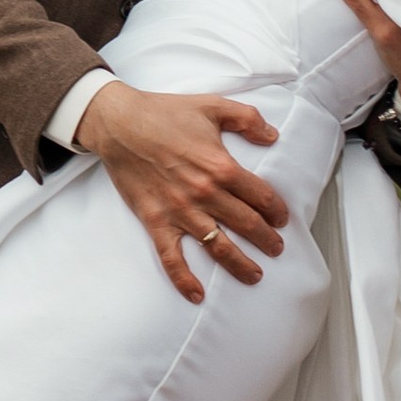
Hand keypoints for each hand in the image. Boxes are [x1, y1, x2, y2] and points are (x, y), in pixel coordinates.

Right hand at [75, 80, 285, 303]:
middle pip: (246, 224)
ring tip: (255, 275)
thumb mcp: (212, 105)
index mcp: (221, 167)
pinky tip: (197, 295)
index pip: (260, 196)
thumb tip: (272, 136)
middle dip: (266, 240)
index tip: (281, 219)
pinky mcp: (156, 221)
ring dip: (239, 265)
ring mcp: (180, 211)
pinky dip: (184, 279)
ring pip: (218, 247)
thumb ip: (247, 119)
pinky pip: (172, 258)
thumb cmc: (164, 113)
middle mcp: (205, 194)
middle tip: (276, 249)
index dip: (276, 210)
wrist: (119, 123)